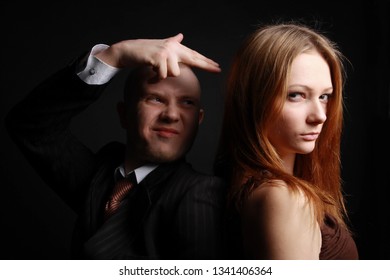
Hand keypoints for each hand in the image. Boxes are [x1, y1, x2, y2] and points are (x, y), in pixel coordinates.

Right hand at [95, 33, 220, 78]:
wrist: (129, 50)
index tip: (217, 66)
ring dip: (163, 75)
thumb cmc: (145, 51)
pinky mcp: (158, 57)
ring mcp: (166, 51)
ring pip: (174, 73)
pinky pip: (163, 75)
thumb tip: (180, 35)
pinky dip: (156, 78)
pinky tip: (151, 75)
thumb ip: (173, 42)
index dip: (206, 61)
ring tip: (155, 70)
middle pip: (193, 58)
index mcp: (175, 47)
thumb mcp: (161, 46)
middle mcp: (173, 47)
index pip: (194, 55)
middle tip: (218, 69)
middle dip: (206, 65)